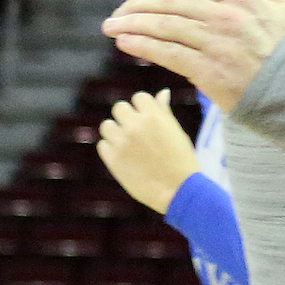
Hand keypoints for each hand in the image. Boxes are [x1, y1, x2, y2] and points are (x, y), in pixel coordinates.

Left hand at [96, 90, 199, 213]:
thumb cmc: (182, 161)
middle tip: (136, 133)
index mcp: (154, 116)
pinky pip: (102, 145)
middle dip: (126, 118)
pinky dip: (110, 150)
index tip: (147, 121)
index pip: (138, 97)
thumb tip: (162, 92)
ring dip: (115, 133)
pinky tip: (124, 158)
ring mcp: (122, 142)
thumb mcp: (177, 133)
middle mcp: (136, 126)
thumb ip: (164, 112)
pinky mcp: (113, 160)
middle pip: (119, 108)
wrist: (179, 191)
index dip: (142, 109)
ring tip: (128, 146)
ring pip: (107, 125)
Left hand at [100, 0, 284, 111]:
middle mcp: (224, 18)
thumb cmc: (282, 48)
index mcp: (236, 0)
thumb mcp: (278, 3)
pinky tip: (124, 43)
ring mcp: (215, 44)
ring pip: (164, 27)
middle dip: (137, 5)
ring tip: (111, 26)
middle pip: (169, 3)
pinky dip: (142, 46)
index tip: (140, 0)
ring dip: (132, 24)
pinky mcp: (208, 70)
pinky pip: (167, 53)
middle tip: (117, 12)